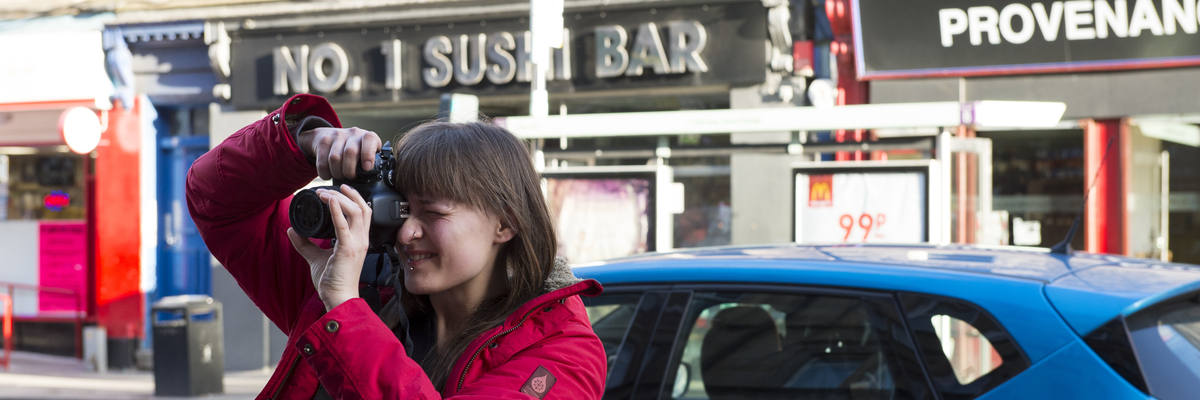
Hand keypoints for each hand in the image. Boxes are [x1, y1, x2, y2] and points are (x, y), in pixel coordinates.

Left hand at [287, 184, 372, 310]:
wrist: (338, 298)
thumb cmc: (333, 282)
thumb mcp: (317, 258)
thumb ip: (306, 244)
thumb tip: (292, 230)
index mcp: (359, 241)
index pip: (364, 213)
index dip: (355, 198)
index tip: (342, 189)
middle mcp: (361, 240)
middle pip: (363, 208)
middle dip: (349, 194)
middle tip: (334, 186)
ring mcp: (356, 244)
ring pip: (356, 212)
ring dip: (340, 198)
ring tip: (324, 193)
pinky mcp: (347, 250)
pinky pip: (343, 226)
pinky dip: (336, 210)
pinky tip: (328, 201)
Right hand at [298, 127, 381, 179]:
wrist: (331, 135)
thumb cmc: (355, 149)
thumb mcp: (368, 152)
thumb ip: (375, 161)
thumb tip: (384, 178)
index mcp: (368, 137)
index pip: (369, 140)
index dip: (368, 154)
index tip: (367, 168)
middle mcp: (353, 133)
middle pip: (350, 153)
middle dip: (350, 170)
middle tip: (350, 177)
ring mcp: (337, 135)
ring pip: (335, 158)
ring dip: (337, 173)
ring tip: (340, 176)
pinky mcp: (324, 140)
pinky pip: (322, 161)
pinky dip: (325, 173)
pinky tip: (329, 175)